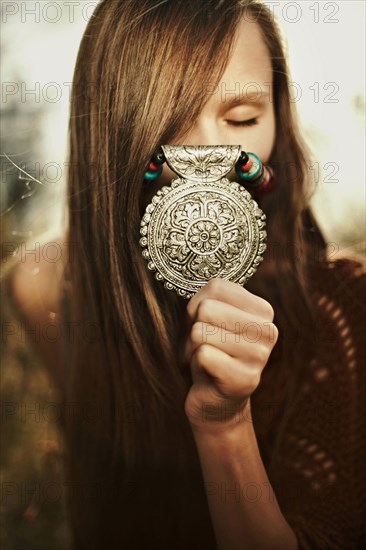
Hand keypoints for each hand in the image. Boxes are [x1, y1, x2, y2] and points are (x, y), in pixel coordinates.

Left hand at [183, 277, 278, 434]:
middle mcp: (268, 331)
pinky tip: (208, 373)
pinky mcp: (246, 380)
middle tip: (205, 346)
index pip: (216, 287)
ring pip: (201, 332)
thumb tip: (203, 304)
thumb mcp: (208, 316)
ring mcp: (260, 356)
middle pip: (207, 309)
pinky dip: (195, 363)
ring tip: (207, 359)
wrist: (216, 401)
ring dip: (193, 348)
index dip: (198, 306)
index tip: (208, 325)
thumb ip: (208, 298)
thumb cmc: (209, 351)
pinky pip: (203, 355)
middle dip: (194, 328)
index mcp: (263, 310)